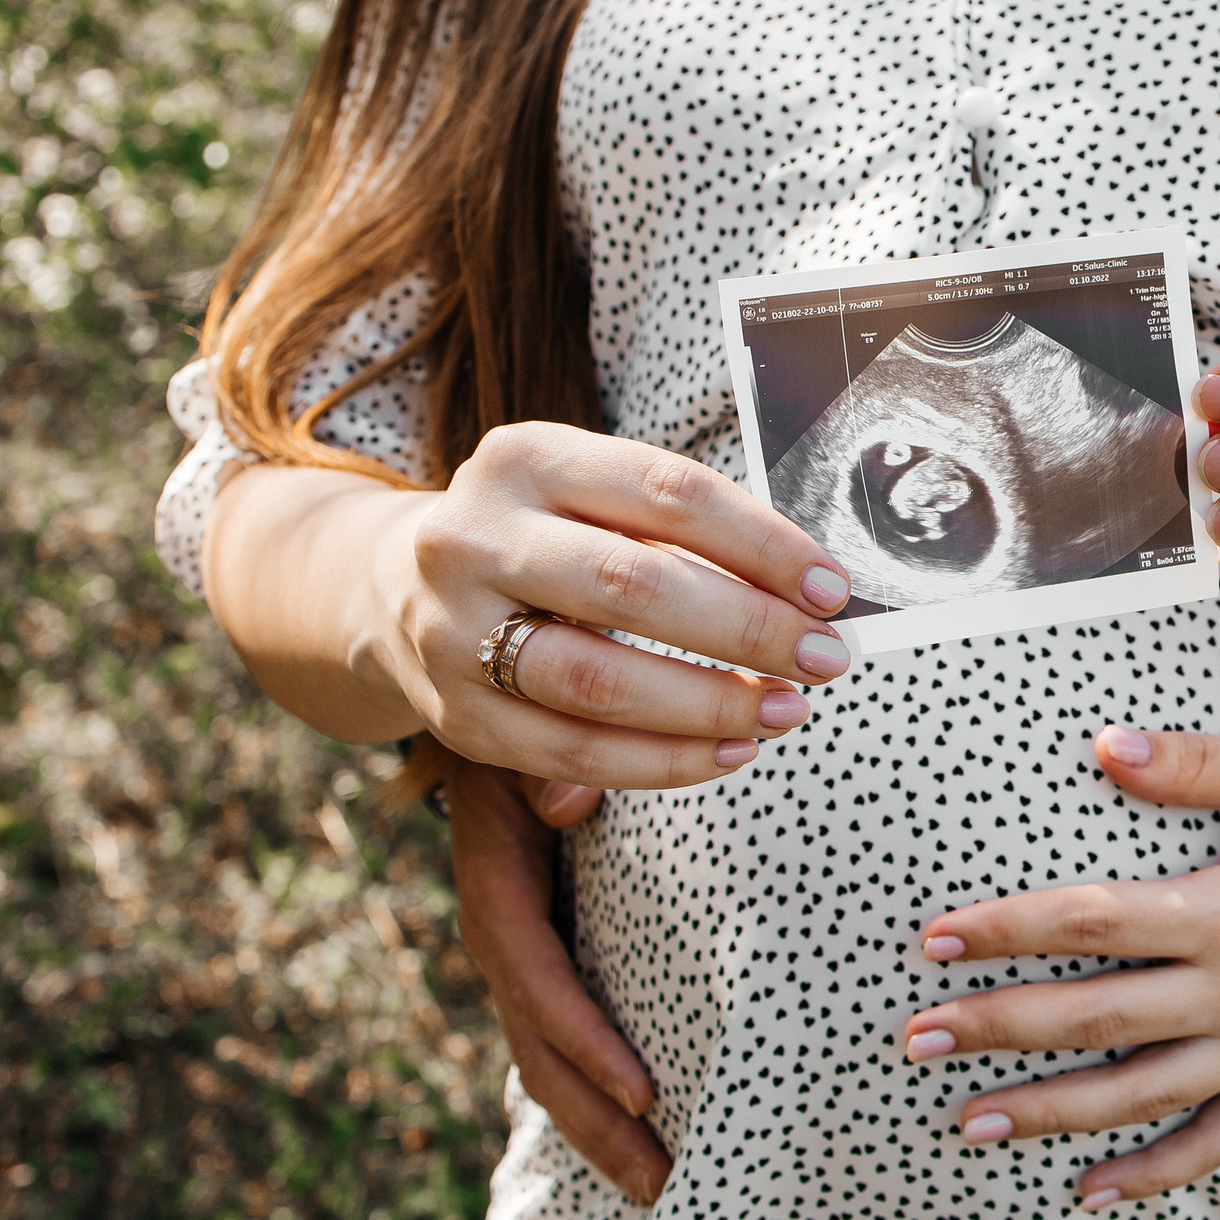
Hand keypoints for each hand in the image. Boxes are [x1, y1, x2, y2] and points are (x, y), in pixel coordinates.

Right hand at [378, 422, 857, 788]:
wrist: (388, 585)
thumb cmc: (543, 537)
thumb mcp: (592, 499)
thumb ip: (684, 536)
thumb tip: (811, 598)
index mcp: (525, 458)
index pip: (667, 492)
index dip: (762, 544)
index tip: (832, 588)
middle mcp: (473, 536)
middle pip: (633, 586)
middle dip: (748, 629)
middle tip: (826, 657)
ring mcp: (450, 628)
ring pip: (597, 682)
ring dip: (709, 704)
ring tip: (785, 710)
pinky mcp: (451, 713)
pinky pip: (569, 753)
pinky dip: (662, 761)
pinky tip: (729, 752)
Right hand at [444, 756, 671, 1203]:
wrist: (495, 715)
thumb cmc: (530, 730)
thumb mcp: (526, 742)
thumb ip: (547, 772)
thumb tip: (569, 805)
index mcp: (499, 892)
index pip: (542, 982)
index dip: (587, 1043)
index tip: (643, 1092)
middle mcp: (506, 940)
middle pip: (544, 1052)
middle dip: (599, 1122)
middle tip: (662, 1182)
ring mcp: (523, 960)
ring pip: (549, 1063)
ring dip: (599, 1127)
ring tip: (656, 1185)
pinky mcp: (545, 963)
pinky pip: (562, 1042)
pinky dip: (595, 1095)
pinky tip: (641, 1133)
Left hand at [897, 725, 1219, 1210]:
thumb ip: (1195, 761)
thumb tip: (1103, 745)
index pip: (1096, 923)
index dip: (1010, 929)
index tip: (935, 937)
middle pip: (1098, 1018)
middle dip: (999, 1029)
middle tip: (916, 1038)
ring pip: (1139, 1094)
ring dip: (1049, 1112)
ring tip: (966, 1122)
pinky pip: (1213, 1141)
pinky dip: (1151, 1174)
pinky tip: (1088, 1192)